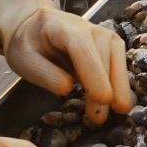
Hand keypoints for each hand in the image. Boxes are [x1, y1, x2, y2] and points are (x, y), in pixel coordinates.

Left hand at [3, 2, 133, 127]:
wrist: (36, 28)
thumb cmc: (29, 45)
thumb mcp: (25, 60)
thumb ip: (45, 74)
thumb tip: (68, 88)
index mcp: (63, 28)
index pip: (83, 50)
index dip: (94, 74)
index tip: (103, 99)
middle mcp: (90, 28)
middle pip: (104, 57)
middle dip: (107, 87)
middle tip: (102, 118)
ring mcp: (104, 34)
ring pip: (117, 60)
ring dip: (119, 87)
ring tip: (117, 111)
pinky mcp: (112, 44)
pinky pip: (120, 63)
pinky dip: (121, 83)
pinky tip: (119, 100)